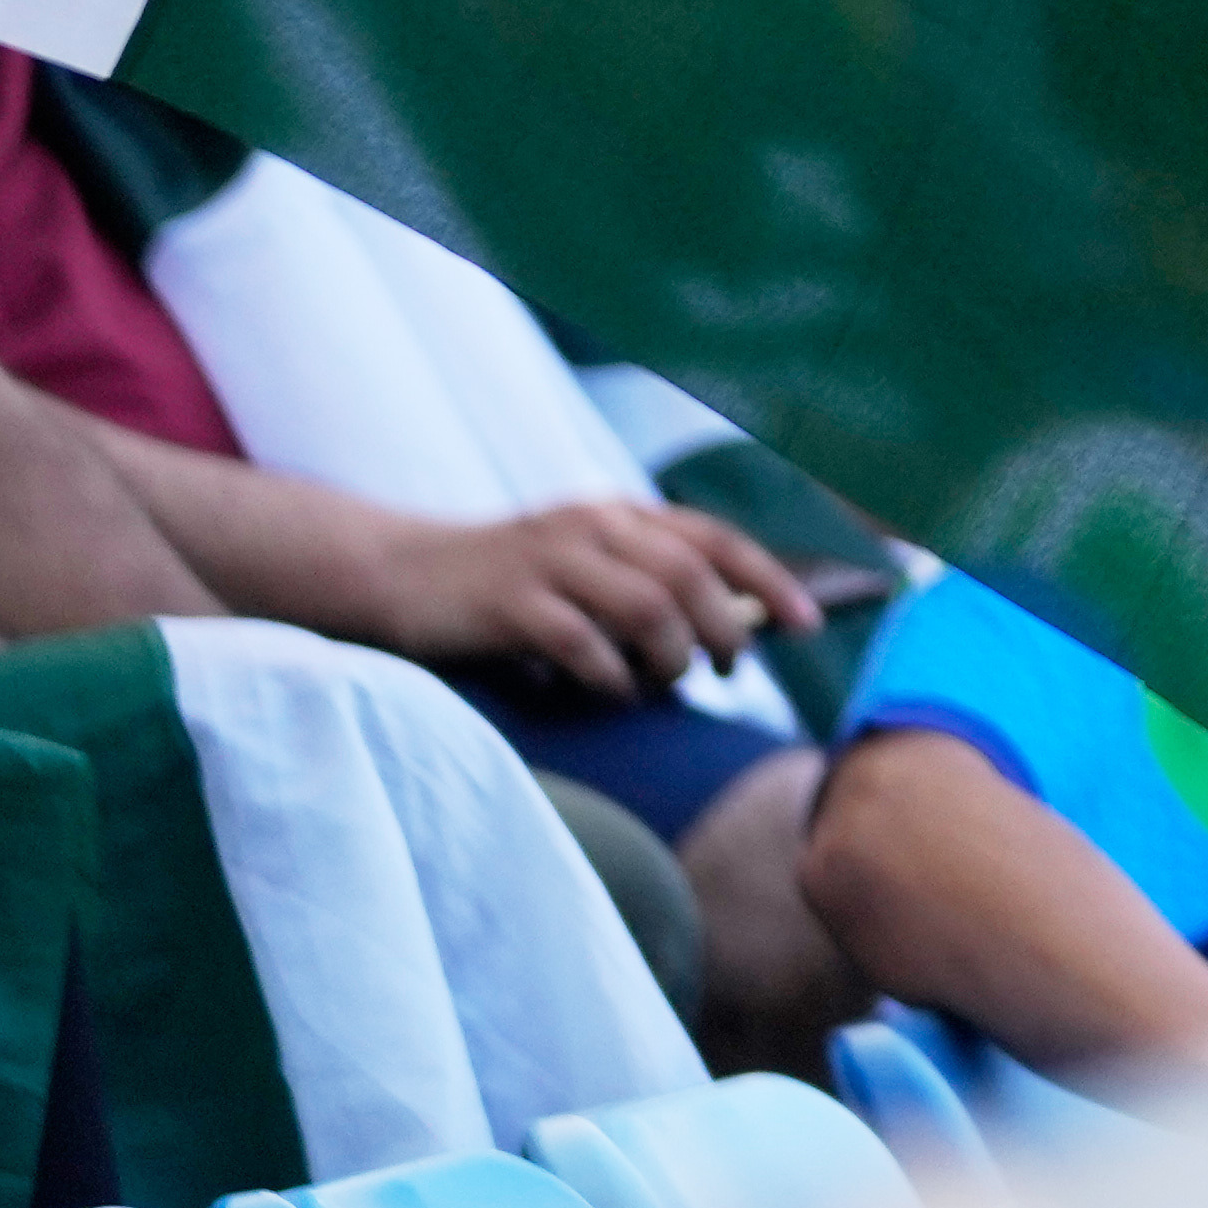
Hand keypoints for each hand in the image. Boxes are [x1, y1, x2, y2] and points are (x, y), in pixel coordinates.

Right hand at [358, 497, 828, 702]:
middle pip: (691, 576)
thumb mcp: (584, 565)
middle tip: (731, 673)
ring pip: (648, 607)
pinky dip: (611, 677)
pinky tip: (612, 693)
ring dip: (672, 657)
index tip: (808, 625)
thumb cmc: (508, 582)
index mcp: (619, 514)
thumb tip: (732, 631)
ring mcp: (550, 561)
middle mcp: (592, 526)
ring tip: (667, 684)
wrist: (399, 574)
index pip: (716, 540)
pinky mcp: (509, 603)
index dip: (770, 580)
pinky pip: (584, 645)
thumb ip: (647, 581)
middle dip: (726, 630)